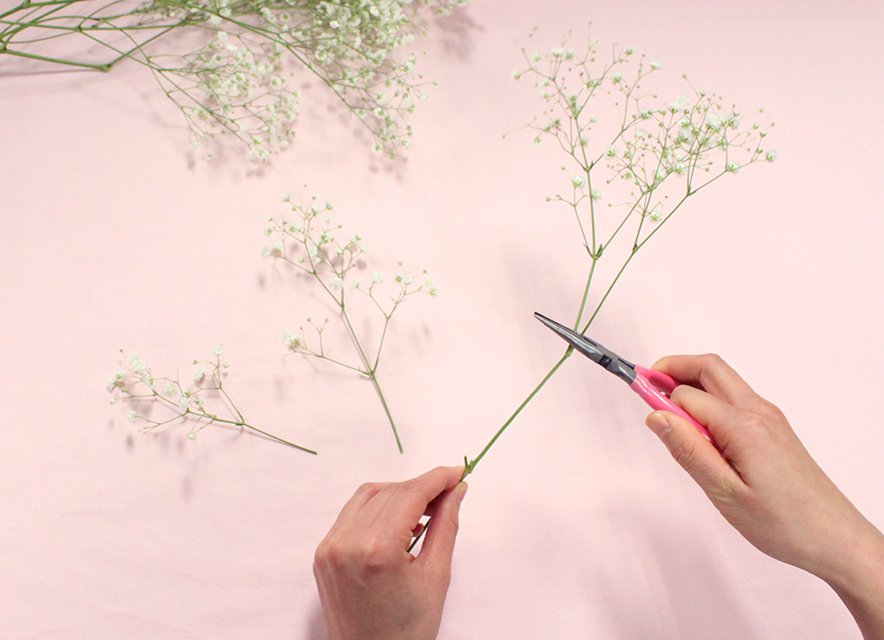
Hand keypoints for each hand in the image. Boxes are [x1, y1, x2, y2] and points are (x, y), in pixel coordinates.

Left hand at [313, 466, 467, 639]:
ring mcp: (330, 548)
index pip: (411, 495)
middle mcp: (347, 543)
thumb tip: (456, 491)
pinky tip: (398, 520)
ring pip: (368, 496)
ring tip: (425, 508)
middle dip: (422, 487)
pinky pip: (351, 513)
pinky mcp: (323, 554)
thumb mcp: (436, 577)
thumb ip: (446, 526)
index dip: (437, 479)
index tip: (458, 473)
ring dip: (398, 494)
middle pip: (391, 492)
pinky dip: (376, 508)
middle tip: (449, 493)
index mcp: (378, 550)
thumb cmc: (406, 631)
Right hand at [645, 354, 883, 638]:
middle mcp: (758, 412)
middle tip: (644, 384)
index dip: (658, 395)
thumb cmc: (782, 523)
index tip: (634, 398)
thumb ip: (688, 451)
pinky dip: (708, 400)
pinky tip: (697, 430)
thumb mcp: (724, 493)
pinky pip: (733, 399)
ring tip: (666, 411)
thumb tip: (656, 415)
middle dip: (673, 367)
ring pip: (722, 380)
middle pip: (709, 367)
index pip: (687, 395)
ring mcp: (768, 417)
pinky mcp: (772, 428)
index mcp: (743, 426)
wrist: (834, 538)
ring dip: (690, 383)